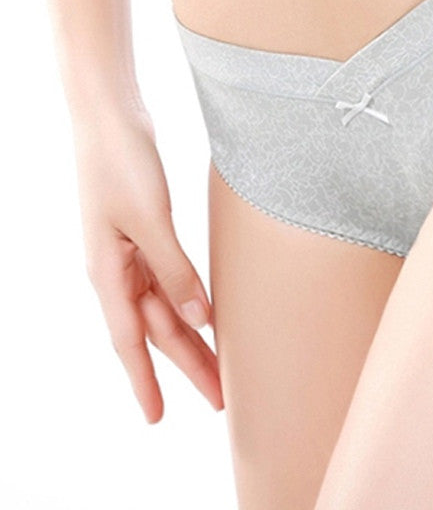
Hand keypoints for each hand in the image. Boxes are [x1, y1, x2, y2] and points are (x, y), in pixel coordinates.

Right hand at [72, 102, 223, 422]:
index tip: (158, 418)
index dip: (145, 380)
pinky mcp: (147, 234)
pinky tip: (205, 313)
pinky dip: (188, 301)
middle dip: (188, 365)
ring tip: (222, 365)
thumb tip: (199, 319)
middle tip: (221, 398)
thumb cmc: (122, 163)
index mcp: (108, 273)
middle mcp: (117, 271)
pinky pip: (168, 280)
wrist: (112, 117)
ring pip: (165, 308)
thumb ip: (173, 270)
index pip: (129, 341)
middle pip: (156, 329)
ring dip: (193, 338)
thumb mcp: (149, 220)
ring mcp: (131, 253)